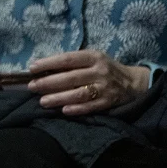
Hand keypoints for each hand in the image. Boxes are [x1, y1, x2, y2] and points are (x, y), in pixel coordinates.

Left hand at [28, 50, 149, 115]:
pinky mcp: (109, 102)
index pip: (67, 59)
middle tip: (32, 87)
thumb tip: (44, 68)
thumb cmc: (105, 68)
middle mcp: (99, 71)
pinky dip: (77, 109)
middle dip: (48, 83)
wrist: (134, 83)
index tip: (32, 68)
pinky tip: (64, 111)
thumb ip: (73, 63)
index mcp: (93, 57)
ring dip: (59, 98)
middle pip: (70, 77)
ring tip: (43, 101)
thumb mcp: (93, 59)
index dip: (48, 63)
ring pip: (79, 93)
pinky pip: (91, 106)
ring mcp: (105, 87)